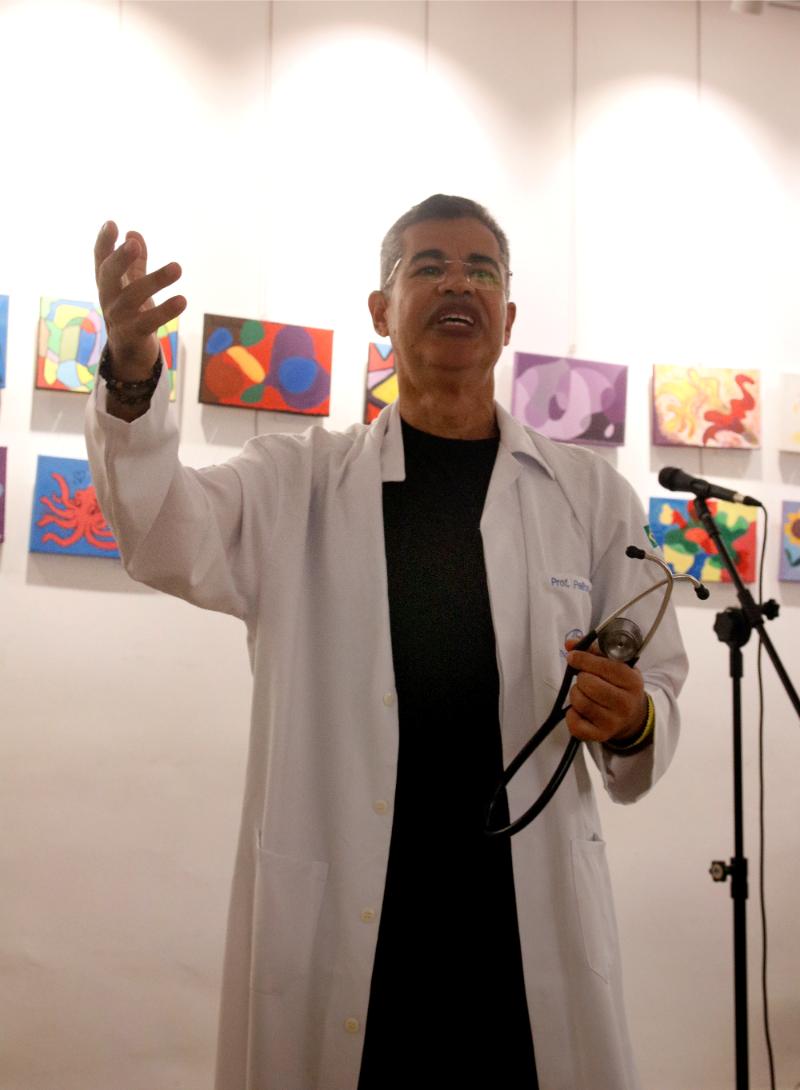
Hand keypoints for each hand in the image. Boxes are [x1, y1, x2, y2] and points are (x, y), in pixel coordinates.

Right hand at [94, 221, 185, 380]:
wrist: (129, 353)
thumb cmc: (131, 312)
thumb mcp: (132, 285)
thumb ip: (135, 262)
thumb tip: (134, 233)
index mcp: (107, 283)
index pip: (101, 259)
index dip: (104, 242)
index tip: (112, 224)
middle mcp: (108, 298)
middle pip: (109, 275)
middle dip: (120, 259)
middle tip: (134, 244)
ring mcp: (118, 318)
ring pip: (133, 297)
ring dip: (155, 281)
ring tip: (177, 267)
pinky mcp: (133, 335)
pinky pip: (149, 322)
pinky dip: (166, 311)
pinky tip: (182, 300)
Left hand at [564, 639, 646, 744]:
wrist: (633, 716)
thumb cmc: (621, 686)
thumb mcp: (616, 665)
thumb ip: (593, 651)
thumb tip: (570, 643)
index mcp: (632, 681)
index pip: (604, 666)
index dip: (583, 659)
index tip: (573, 657)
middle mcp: (625, 703)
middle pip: (588, 684)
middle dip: (581, 678)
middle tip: (586, 679)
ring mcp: (613, 722)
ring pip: (579, 702)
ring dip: (576, 694)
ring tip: (585, 693)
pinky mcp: (601, 735)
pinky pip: (575, 724)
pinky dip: (571, 714)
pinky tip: (580, 710)